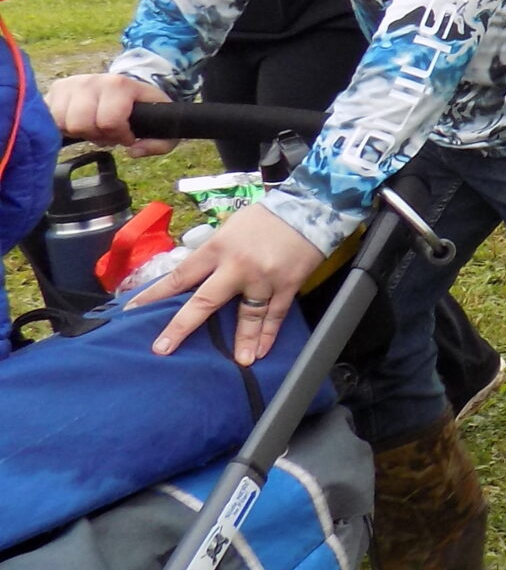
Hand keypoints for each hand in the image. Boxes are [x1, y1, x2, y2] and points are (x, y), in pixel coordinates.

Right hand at [46, 74, 173, 153]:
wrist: (124, 86)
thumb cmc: (142, 108)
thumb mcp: (163, 124)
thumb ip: (160, 143)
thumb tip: (134, 151)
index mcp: (120, 85)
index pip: (109, 121)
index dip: (119, 135)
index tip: (127, 135)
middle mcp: (92, 81)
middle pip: (81, 123)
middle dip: (96, 135)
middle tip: (107, 132)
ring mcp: (70, 84)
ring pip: (62, 123)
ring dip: (78, 131)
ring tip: (93, 126)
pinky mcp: (54, 90)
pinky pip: (48, 119)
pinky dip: (62, 127)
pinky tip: (77, 123)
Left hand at [128, 201, 324, 361]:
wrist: (310, 207)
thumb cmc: (265, 218)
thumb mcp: (230, 228)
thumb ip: (213, 253)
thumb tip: (194, 278)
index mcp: (217, 248)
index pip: (179, 276)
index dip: (154, 295)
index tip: (132, 311)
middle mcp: (237, 266)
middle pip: (205, 301)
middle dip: (182, 326)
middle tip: (163, 348)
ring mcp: (263, 278)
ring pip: (248, 314)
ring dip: (243, 340)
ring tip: (239, 361)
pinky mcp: (287, 284)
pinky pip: (276, 314)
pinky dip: (269, 333)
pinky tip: (261, 350)